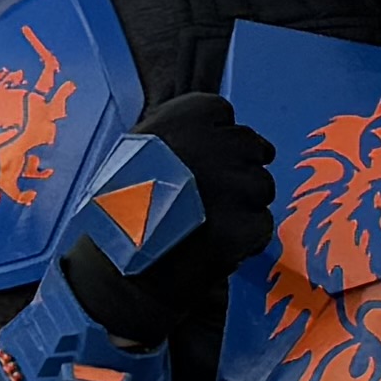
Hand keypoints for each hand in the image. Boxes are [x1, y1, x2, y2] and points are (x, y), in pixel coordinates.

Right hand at [57, 95, 276, 343]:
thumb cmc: (119, 207)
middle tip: (213, 197)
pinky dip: (245, 236)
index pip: (223, 114)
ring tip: (208, 224)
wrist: (120, 266)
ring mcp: (238, 183)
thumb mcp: (139, 149)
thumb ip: (180, 136)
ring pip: (261, 187)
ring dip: (243, 204)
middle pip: (251, 148)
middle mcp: (219, 143)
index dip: (219, 139)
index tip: (207, 159)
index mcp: (188, 117)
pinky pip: (261, 223)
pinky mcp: (250, 221)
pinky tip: (215, 245)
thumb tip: (214, 136)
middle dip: (237, 170)